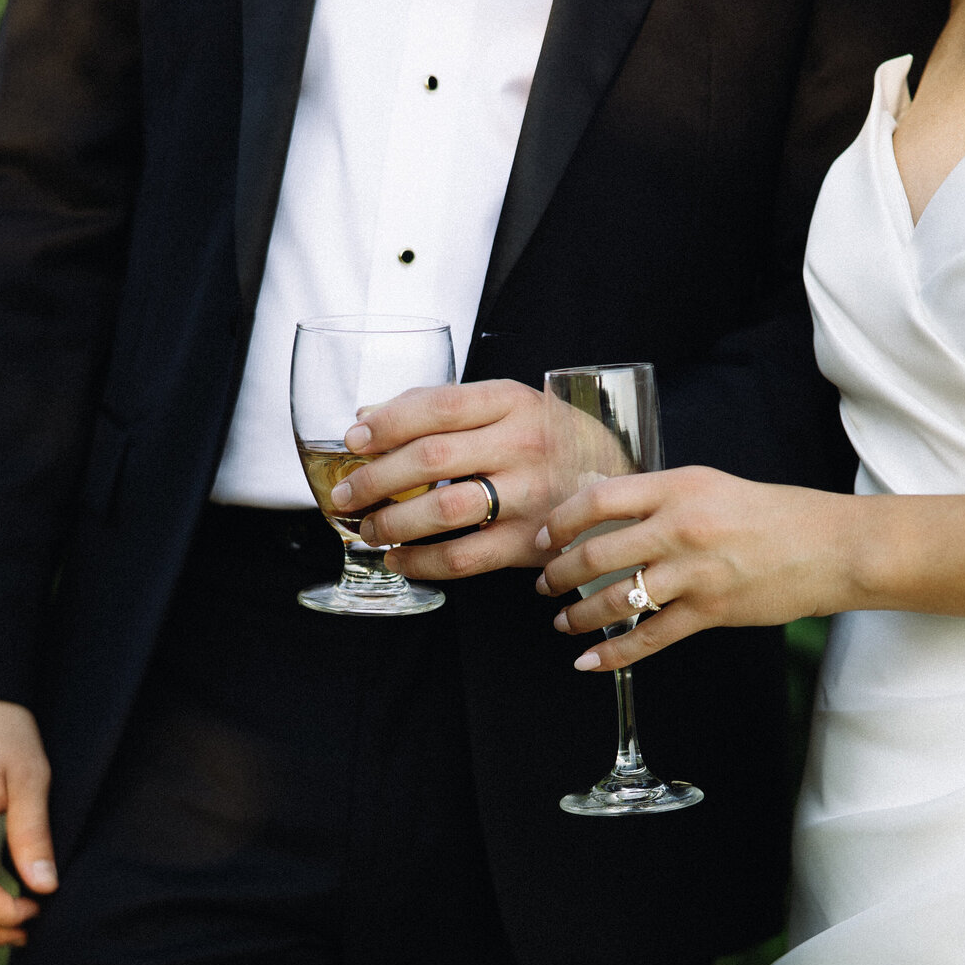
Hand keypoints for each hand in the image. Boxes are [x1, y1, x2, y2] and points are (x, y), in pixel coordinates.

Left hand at [328, 379, 554, 575]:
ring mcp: (529, 496)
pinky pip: (463, 557)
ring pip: (442, 510)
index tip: (354, 439)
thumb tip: (367, 416)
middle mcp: (523, 445)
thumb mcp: (507, 406)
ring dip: (392, 523)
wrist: (619, 485)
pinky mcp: (529, 543)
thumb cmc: (550, 440)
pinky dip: (421, 563)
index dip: (388, 422)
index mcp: (513, 402)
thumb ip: (440, 405)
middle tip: (345, 494)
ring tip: (368, 528)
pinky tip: (399, 559)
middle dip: (375, 478)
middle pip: (432, 458)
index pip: (440, 405)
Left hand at [534, 465, 851, 670]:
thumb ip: (662, 498)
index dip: (561, 523)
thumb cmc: (777, 515)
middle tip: (545, 584)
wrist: (835, 547)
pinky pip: (648, 636)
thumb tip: (608, 510)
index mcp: (679, 487)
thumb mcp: (712, 487)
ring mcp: (695, 571)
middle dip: (560, 574)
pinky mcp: (711, 610)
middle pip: (597, 553)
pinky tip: (588, 661)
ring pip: (616, 598)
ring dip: (578, 615)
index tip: (544, 538)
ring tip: (562, 621)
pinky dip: (612, 652)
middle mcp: (681, 526)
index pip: (598, 500)